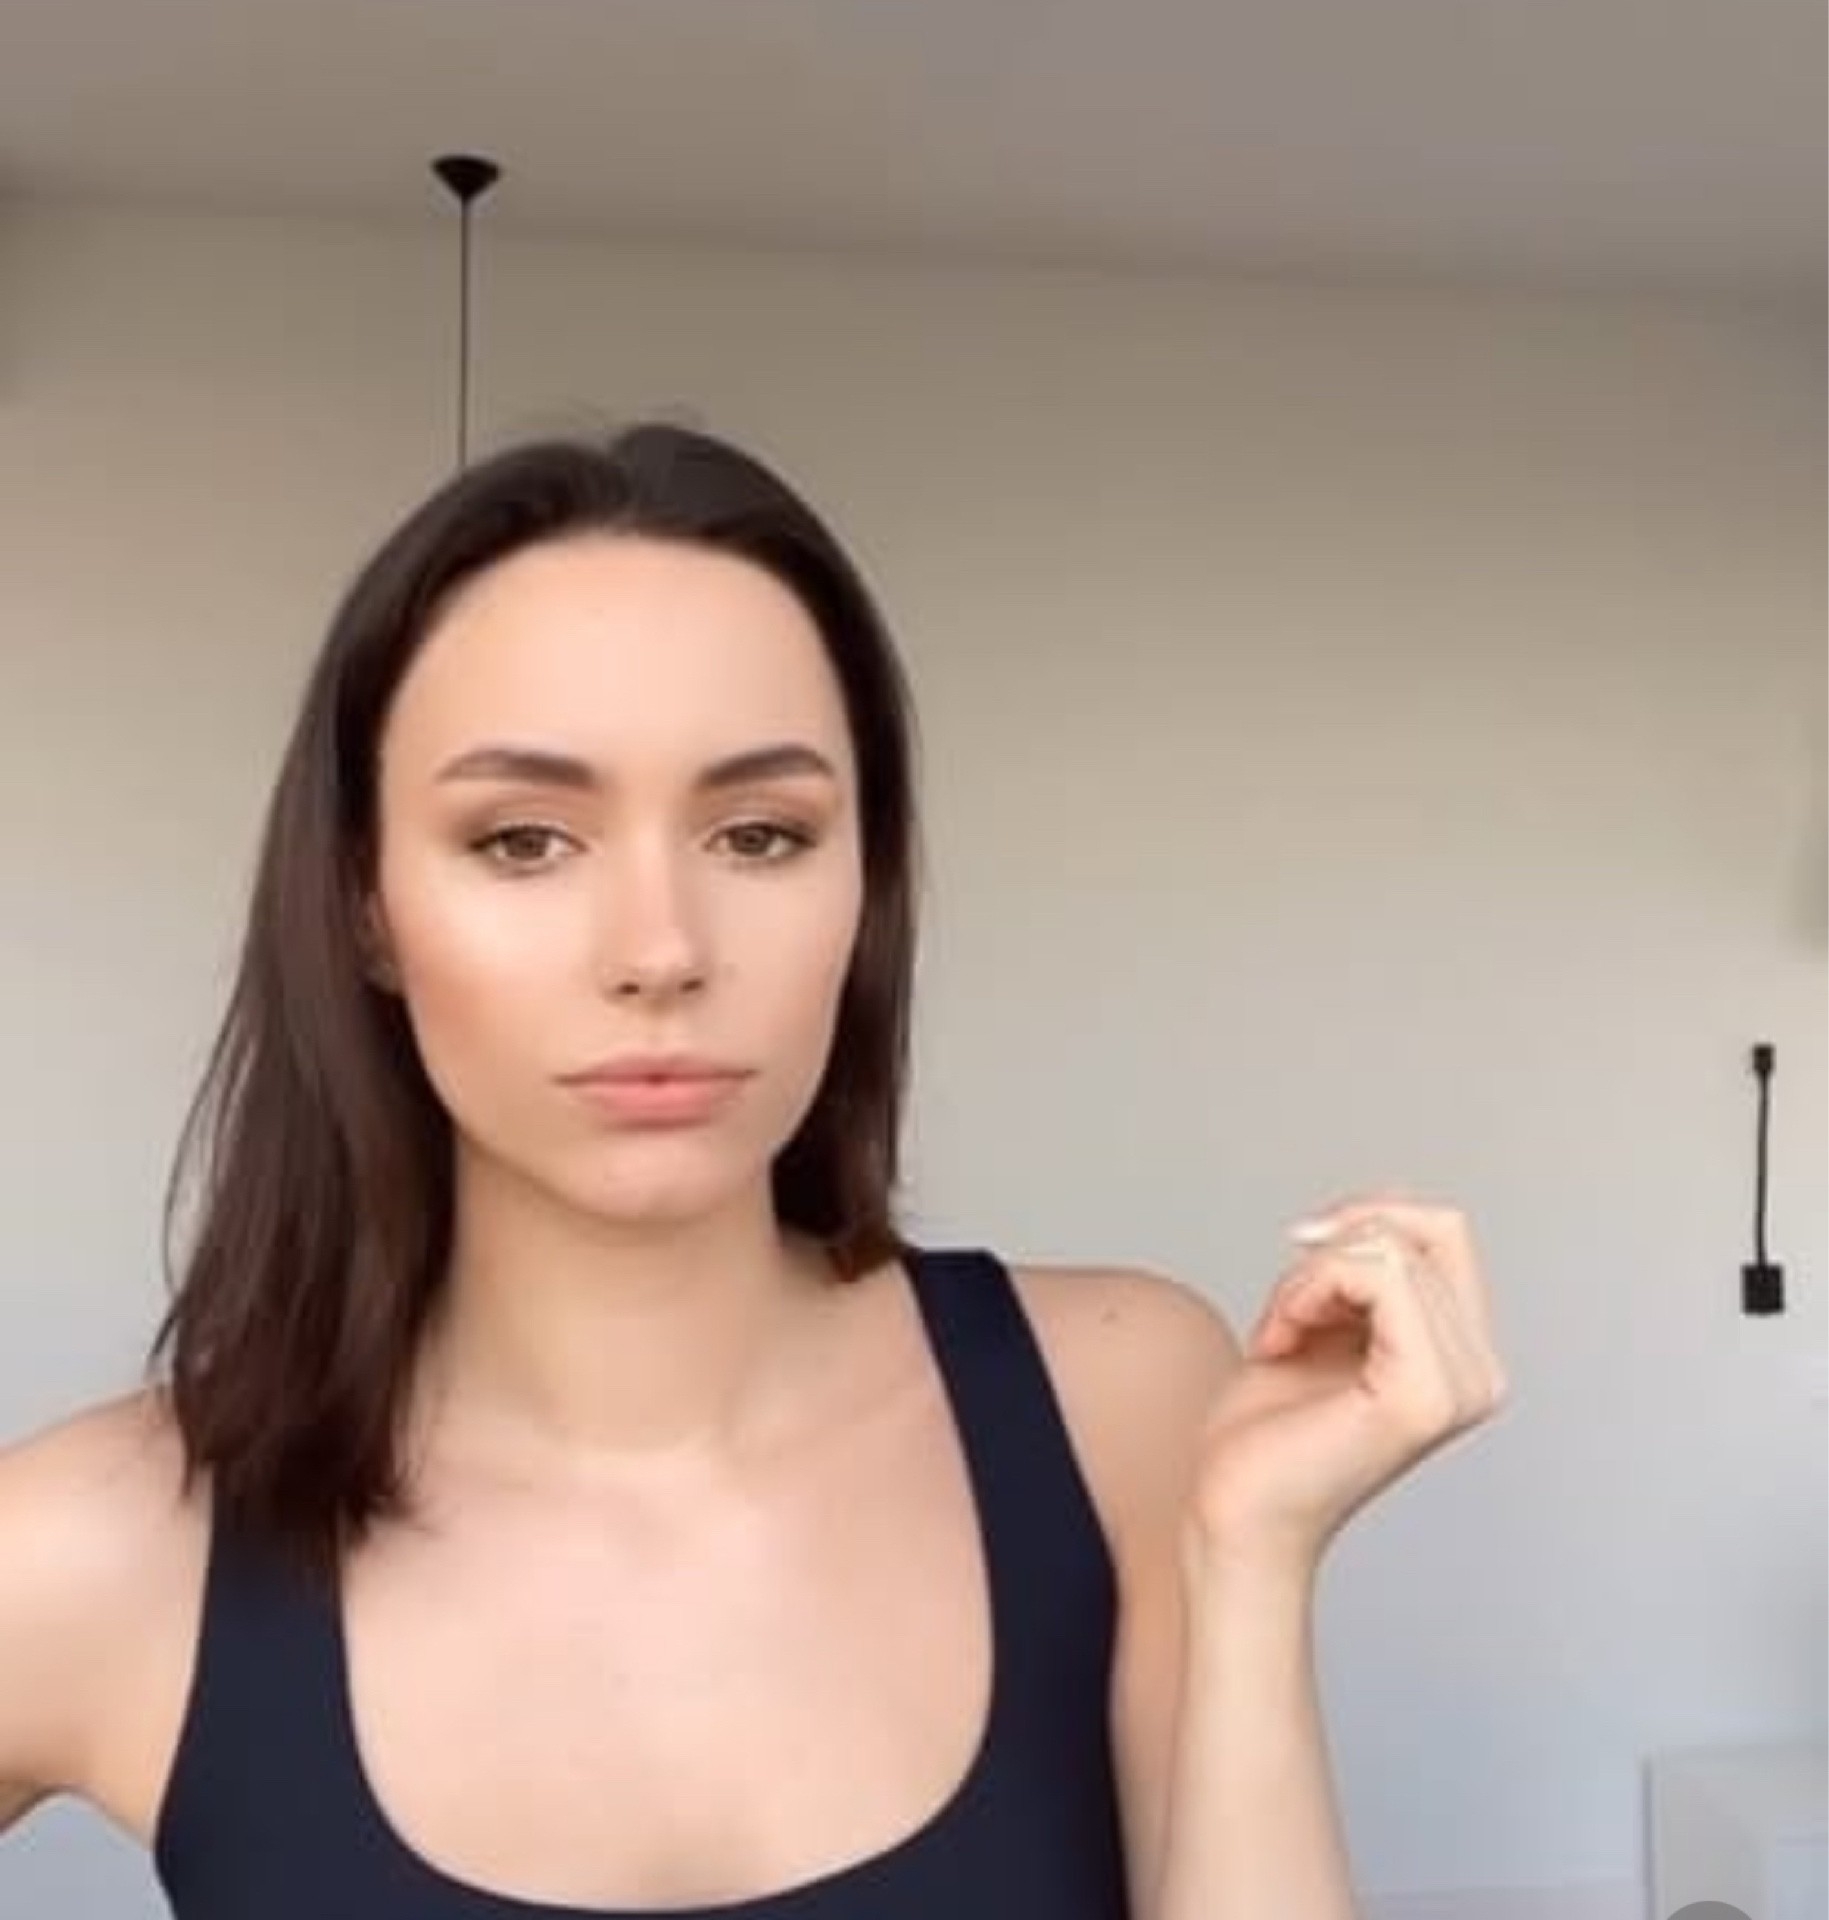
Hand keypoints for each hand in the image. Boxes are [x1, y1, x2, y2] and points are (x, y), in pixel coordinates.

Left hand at [1187, 1192, 1509, 1572]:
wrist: (1234, 1512)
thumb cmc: (1266, 1431)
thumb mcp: (1323, 1320)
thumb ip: (1366, 1272)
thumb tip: (1378, 1211)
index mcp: (1462, 1356)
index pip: (1443, 1228)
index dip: (1365, 1216)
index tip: (1302, 1256)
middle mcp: (1477, 1373)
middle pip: (1415, 1231)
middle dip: (1327, 1254)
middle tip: (1287, 1314)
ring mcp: (1458, 1387)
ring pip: (1388, 1250)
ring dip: (1308, 1278)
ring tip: (1283, 1332)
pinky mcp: (1421, 1396)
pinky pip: (1378, 1277)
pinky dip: (1307, 1290)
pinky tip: (1279, 1342)